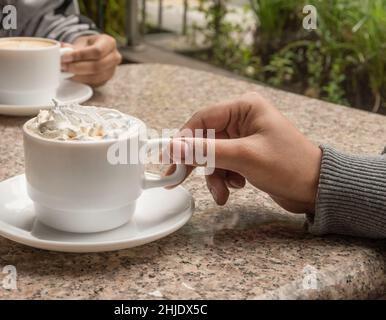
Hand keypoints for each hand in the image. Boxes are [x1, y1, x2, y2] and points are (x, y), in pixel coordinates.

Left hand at [61, 34, 121, 86]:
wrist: (95, 53)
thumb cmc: (89, 46)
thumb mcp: (82, 42)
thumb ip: (72, 47)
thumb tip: (61, 50)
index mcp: (109, 43)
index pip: (96, 51)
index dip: (80, 55)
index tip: (64, 56)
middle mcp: (114, 57)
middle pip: (97, 66)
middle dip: (77, 67)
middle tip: (63, 66)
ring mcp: (111, 71)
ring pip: (94, 77)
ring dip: (77, 75)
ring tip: (64, 71)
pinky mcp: (105, 80)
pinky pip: (92, 83)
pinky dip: (80, 80)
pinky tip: (70, 76)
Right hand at [167, 92, 321, 213]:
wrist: (316, 189)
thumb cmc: (289, 166)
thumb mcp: (244, 157)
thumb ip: (206, 151)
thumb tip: (174, 147)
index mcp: (245, 108)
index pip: (202, 119)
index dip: (183, 139)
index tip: (169, 157)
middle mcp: (242, 119)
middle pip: (205, 139)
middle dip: (197, 162)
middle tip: (177, 178)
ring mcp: (243, 138)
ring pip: (212, 155)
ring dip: (214, 176)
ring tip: (222, 193)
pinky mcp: (245, 154)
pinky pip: (223, 165)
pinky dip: (224, 179)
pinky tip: (235, 187)